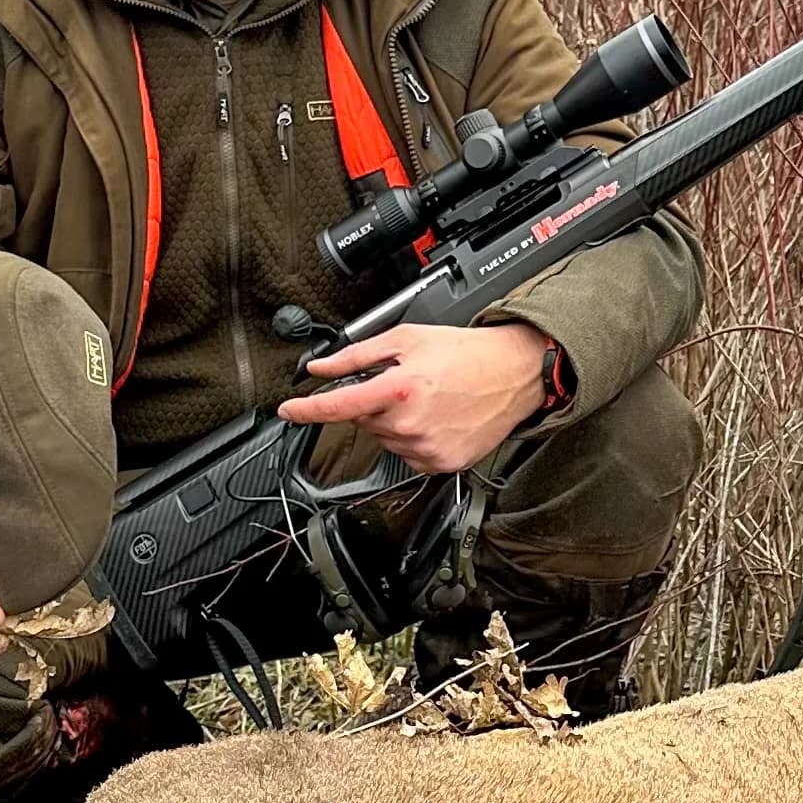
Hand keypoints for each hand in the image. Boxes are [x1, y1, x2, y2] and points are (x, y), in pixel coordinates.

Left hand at [278, 321, 550, 473]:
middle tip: (407, 384)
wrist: (514, 374)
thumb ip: (357, 356)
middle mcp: (410, 424)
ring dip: (396, 422)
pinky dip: (415, 439)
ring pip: (387, 440)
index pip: (338, 406)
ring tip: (428, 401)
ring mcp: (427, 448)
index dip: (306, 410)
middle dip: (375, 403)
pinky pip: (410, 456)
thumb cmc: (467, 353)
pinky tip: (437, 419)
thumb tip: (322, 368)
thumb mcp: (407, 339)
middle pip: (365, 421)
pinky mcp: (442, 464)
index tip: (289, 411)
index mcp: (399, 389)